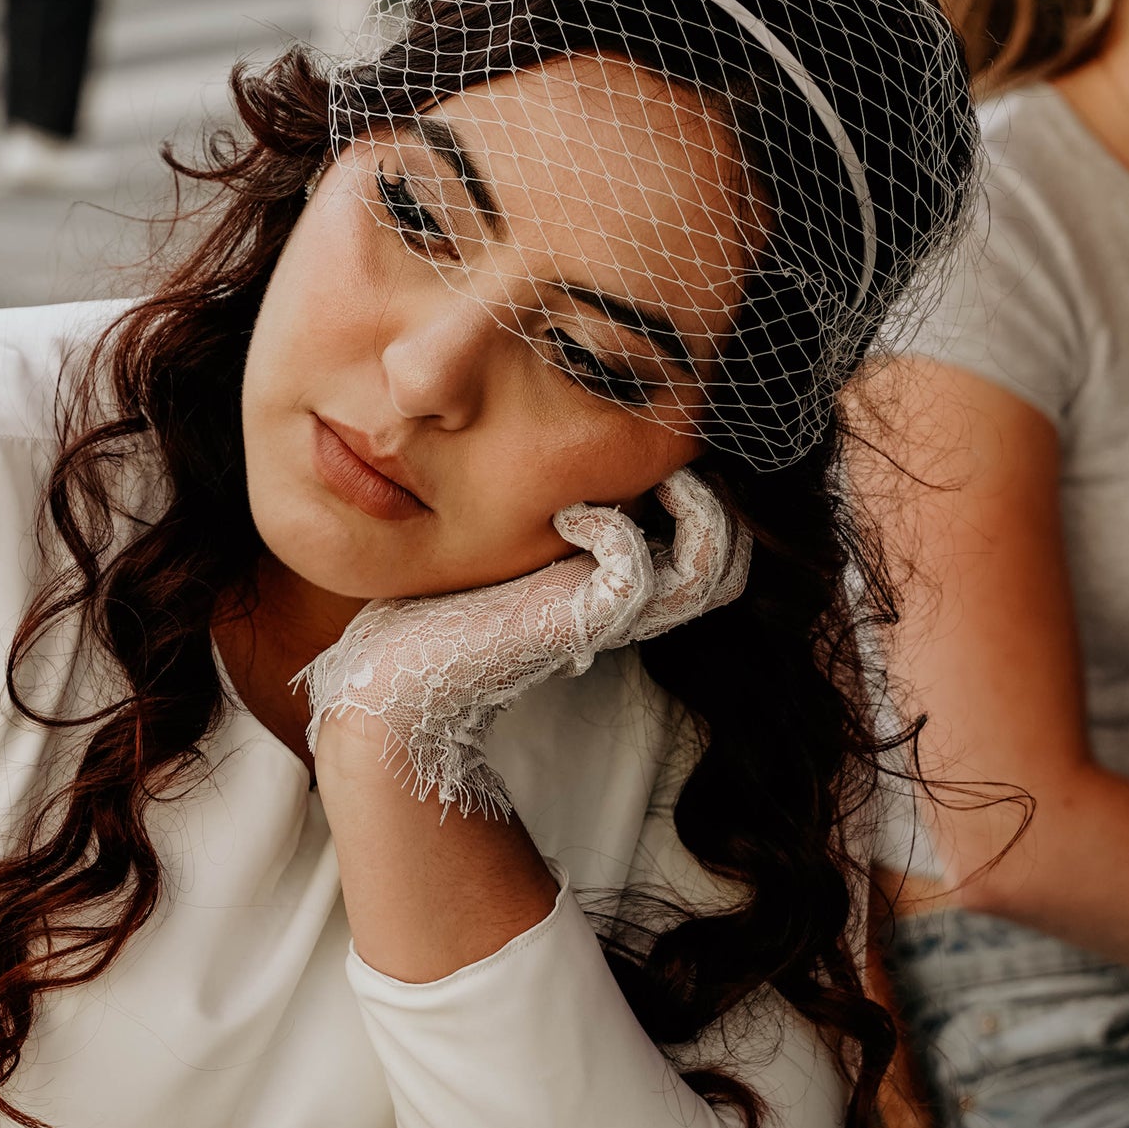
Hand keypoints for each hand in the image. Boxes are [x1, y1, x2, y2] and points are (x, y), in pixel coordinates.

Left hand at [300, 469, 749, 815]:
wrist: (396, 676)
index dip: (708, 493)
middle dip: (718, 498)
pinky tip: (569, 514)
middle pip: (732, 559)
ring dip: (692, 504)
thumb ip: (545, 504)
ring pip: (713, 564)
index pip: (715, 543)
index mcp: (620, 585)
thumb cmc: (438, 603)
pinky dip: (613, 525)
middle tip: (665, 463)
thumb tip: (560, 457)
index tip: (654, 452)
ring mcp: (611, 615)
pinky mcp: (581, 621)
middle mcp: (629, 604)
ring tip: (642, 479)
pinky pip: (637, 565)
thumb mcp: (506, 535)